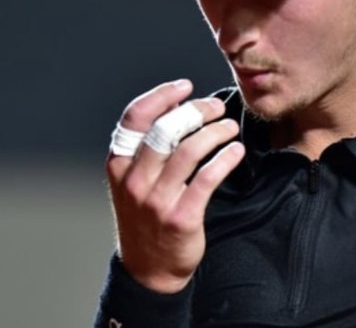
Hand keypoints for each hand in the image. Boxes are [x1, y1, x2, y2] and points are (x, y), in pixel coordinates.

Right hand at [105, 79, 244, 293]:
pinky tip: (236, 151)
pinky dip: (225, 158)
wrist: (149, 269)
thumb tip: (177, 107)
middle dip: (196, 111)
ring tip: (230, 127)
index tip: (186, 86)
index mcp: (119, 165)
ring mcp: (156, 200)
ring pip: (189, 150)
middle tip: (216, 107)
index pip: (135, 118)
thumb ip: (145, 149)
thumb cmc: (145, 217)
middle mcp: (134, 181)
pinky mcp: (181, 217)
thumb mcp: (131, 182)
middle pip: (166, 129)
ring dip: (215, 132)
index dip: (161, 95)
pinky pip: (207, 178)